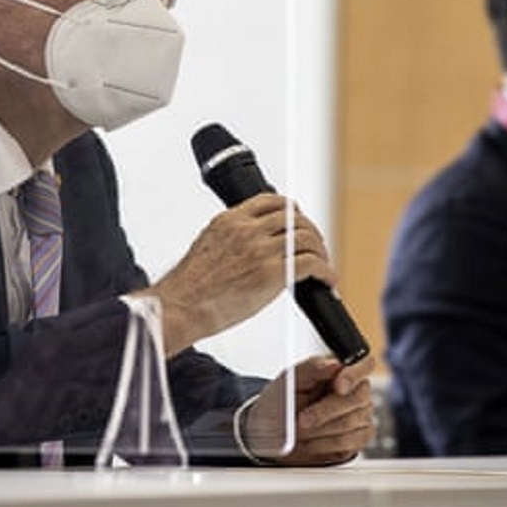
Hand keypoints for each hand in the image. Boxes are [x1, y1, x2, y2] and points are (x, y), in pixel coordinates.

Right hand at [145, 194, 335, 354]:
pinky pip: (311, 264)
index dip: (291, 210)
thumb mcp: (208, 245)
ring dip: (321, 251)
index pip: (271, 200)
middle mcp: (247, 230)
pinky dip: (325, 271)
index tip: (298, 220)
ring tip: (323, 264)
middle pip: (294, 217)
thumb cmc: (189, 287)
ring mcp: (261, 250)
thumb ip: (232, 238)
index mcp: (230, 220)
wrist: (179, 307)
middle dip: (310, 231)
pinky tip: (327, 280)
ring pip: (307, 237)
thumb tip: (251, 247)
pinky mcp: (272, 274)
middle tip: (316, 246)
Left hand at [242, 355, 375, 465]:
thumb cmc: (289, 397)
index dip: (354, 375)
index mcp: (344, 368)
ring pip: (350, 422)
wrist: (280, 427)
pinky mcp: (361, 436)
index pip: (365, 364)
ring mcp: (363, 413)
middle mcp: (358, 389)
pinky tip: (310, 442)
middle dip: (325, 411)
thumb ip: (313, 368)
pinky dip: (324, 443)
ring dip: (319, 429)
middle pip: (357, 398)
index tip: (338, 386)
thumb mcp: (293, 378)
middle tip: (302, 419)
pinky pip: (349, 442)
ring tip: (299, 432)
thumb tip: (334, 364)